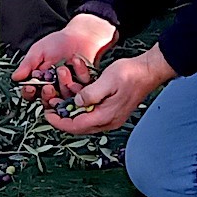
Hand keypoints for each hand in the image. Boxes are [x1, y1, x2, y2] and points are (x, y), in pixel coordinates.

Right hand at [14, 15, 118, 103]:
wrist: (82, 34)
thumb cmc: (59, 42)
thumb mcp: (39, 51)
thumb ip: (28, 64)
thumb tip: (15, 78)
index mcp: (41, 81)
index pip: (32, 93)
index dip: (30, 93)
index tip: (30, 87)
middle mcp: (55, 87)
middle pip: (47, 100)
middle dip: (46, 95)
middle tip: (48, 87)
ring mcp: (71, 89)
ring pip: (64, 97)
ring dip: (63, 83)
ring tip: (63, 69)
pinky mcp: (86, 86)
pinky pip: (82, 88)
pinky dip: (78, 72)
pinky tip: (75, 61)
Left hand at [43, 47, 176, 135]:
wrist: (149, 71)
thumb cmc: (131, 74)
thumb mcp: (107, 80)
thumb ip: (90, 94)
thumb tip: (76, 102)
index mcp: (105, 117)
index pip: (76, 126)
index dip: (58, 121)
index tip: (47, 113)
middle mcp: (108, 121)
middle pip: (78, 125)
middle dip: (62, 114)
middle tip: (50, 103)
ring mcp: (110, 117)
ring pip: (84, 118)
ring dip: (70, 107)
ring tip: (59, 94)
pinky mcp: (111, 110)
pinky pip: (91, 111)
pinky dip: (81, 103)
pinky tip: (75, 90)